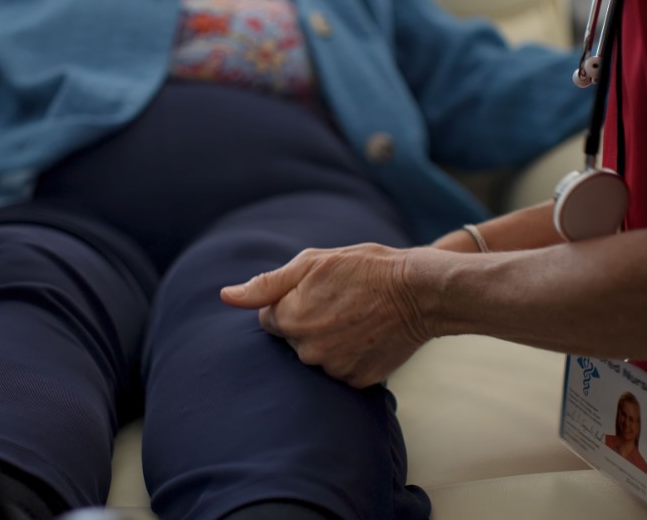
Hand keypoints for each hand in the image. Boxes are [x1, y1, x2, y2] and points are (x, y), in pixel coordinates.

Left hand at [220, 243, 430, 387]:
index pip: (270, 319)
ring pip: (317, 357)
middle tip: (340, 303)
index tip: (316, 292)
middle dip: (308, 323)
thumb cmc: (365, 269)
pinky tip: (367, 336)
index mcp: (290, 319)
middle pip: (293, 340)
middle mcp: (307, 351)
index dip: (290, 302)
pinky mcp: (359, 382)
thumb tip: (225, 297)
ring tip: (356, 318)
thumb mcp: (312, 263)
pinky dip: (351, 356)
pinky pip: (343, 370)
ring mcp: (334, 369)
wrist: (420, 292)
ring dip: (329, 341)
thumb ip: (265, 284)